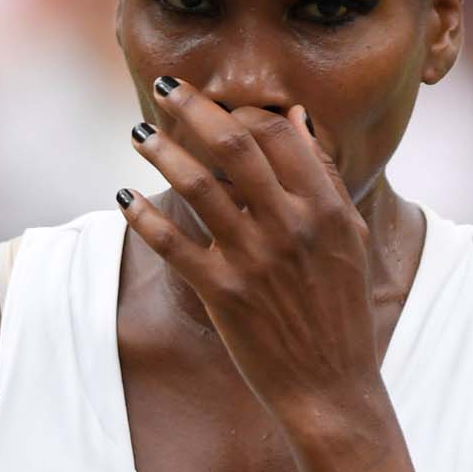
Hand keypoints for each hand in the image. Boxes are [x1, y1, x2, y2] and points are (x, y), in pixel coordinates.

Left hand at [117, 75, 384, 432]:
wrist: (331, 384)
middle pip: (233, 145)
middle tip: (164, 87)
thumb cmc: (339, 307)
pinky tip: (124, 196)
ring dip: (161, 152)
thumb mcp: (348, 236)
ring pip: (198, 186)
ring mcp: (254, 259)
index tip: (217, 102)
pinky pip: (173, 244)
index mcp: (325, 207)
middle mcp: (290, 225)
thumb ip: (322, 176)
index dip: (241, 108)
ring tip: (137, 134)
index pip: (276, 133)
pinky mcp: (223, 293)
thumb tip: (294, 117)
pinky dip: (145, 216)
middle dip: (192, 108)